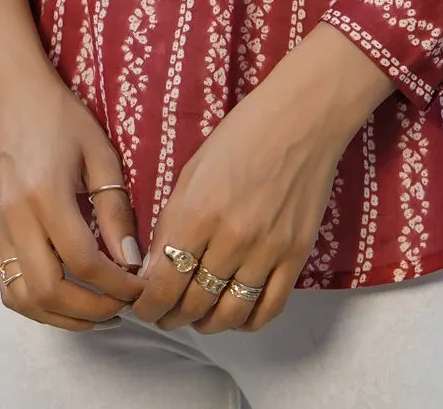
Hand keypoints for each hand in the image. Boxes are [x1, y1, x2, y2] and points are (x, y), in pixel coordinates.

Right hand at [0, 0, 144, 331]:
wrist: (11, 98)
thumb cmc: (61, 118)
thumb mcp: (100, 154)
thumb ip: (115, 209)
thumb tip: (131, 260)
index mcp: (45, 194)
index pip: (82, 260)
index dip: (114, 285)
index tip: (139, 287)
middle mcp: (16, 218)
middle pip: (49, 291)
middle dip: (90, 310)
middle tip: (121, 308)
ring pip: (23, 299)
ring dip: (61, 317)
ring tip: (96, 313)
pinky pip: (8, 288)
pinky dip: (37, 306)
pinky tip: (66, 300)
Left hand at [130, 23, 392, 334]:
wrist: (302, 119)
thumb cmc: (242, 135)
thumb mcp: (192, 171)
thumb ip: (171, 223)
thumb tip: (152, 271)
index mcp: (199, 212)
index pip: (163, 284)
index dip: (146, 306)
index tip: (140, 307)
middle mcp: (233, 238)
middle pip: (193, 304)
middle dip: (170, 316)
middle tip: (163, 312)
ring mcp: (268, 250)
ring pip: (229, 314)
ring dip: (206, 323)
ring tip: (195, 315)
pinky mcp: (296, 256)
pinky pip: (268, 309)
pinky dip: (246, 321)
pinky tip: (233, 312)